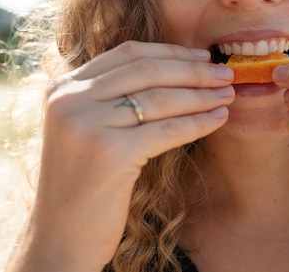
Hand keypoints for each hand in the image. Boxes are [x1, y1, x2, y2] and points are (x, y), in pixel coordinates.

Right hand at [10, 41, 233, 271]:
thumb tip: (174, 70)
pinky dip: (198, 123)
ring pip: (161, 99)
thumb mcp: (87, 128)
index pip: (128, 53)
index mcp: (63, 88)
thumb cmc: (85, 183)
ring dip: (202, 96)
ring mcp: (87, 125)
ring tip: (228, 96)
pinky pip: (167, 130)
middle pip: (147, 71)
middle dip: (193, 71)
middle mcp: (69, 100)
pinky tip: (218, 120)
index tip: (203, 56)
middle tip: (226, 74)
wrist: (61, 236)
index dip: (171, 52)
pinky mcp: (110, 154)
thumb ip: (112, 97)